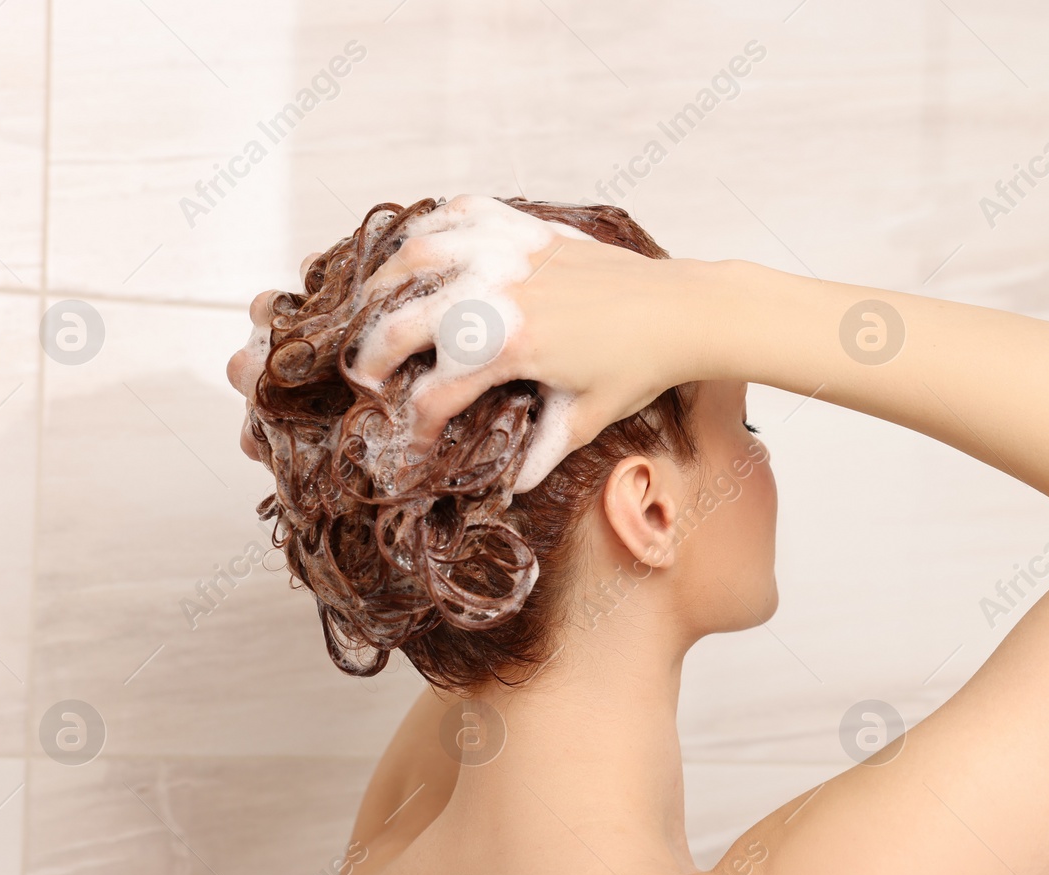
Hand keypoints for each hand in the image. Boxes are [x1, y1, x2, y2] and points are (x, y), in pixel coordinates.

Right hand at [341, 194, 700, 490]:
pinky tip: (424, 250)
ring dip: (386, 284)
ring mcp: (510, 254)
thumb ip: (541, 451)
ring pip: (417, 256)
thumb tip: (509, 486)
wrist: (681, 310)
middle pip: (401, 323)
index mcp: (512, 347)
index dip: (414, 428)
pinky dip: (435, 226)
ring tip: (375, 308)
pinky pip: (462, 213)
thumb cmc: (639, 365)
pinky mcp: (527, 230)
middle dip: (372, 357)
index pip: (436, 395)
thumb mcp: (586, 417)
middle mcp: (500, 294)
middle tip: (366, 378)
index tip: (411, 445)